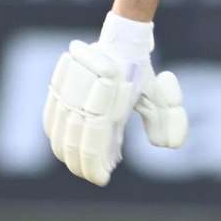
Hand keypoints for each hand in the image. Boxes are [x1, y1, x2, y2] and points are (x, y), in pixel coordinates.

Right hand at [42, 13, 187, 185]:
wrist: (121, 42)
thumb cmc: (143, 74)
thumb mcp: (162, 96)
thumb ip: (169, 119)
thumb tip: (167, 145)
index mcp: (111, 84)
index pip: (96, 132)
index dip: (95, 161)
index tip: (103, 179)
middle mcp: (85, 82)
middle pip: (74, 133)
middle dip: (82, 162)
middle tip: (94, 177)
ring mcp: (67, 82)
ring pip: (58, 128)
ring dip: (68, 154)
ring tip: (83, 168)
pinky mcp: (56, 84)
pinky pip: (50, 118)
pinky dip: (57, 139)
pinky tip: (67, 152)